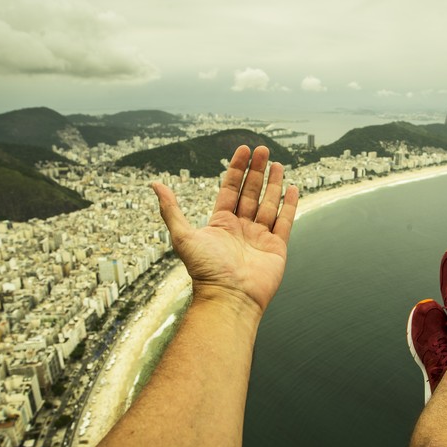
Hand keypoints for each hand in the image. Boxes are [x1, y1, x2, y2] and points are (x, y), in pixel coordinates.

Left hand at [151, 145, 298, 314]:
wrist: (230, 298)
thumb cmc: (205, 271)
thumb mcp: (183, 235)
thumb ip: (171, 209)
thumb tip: (155, 184)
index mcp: (221, 224)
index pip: (231, 189)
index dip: (237, 169)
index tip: (244, 150)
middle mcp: (241, 229)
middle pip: (251, 192)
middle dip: (257, 170)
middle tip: (263, 149)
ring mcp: (260, 237)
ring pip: (268, 203)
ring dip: (273, 183)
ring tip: (277, 163)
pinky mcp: (277, 247)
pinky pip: (285, 221)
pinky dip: (289, 205)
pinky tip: (291, 188)